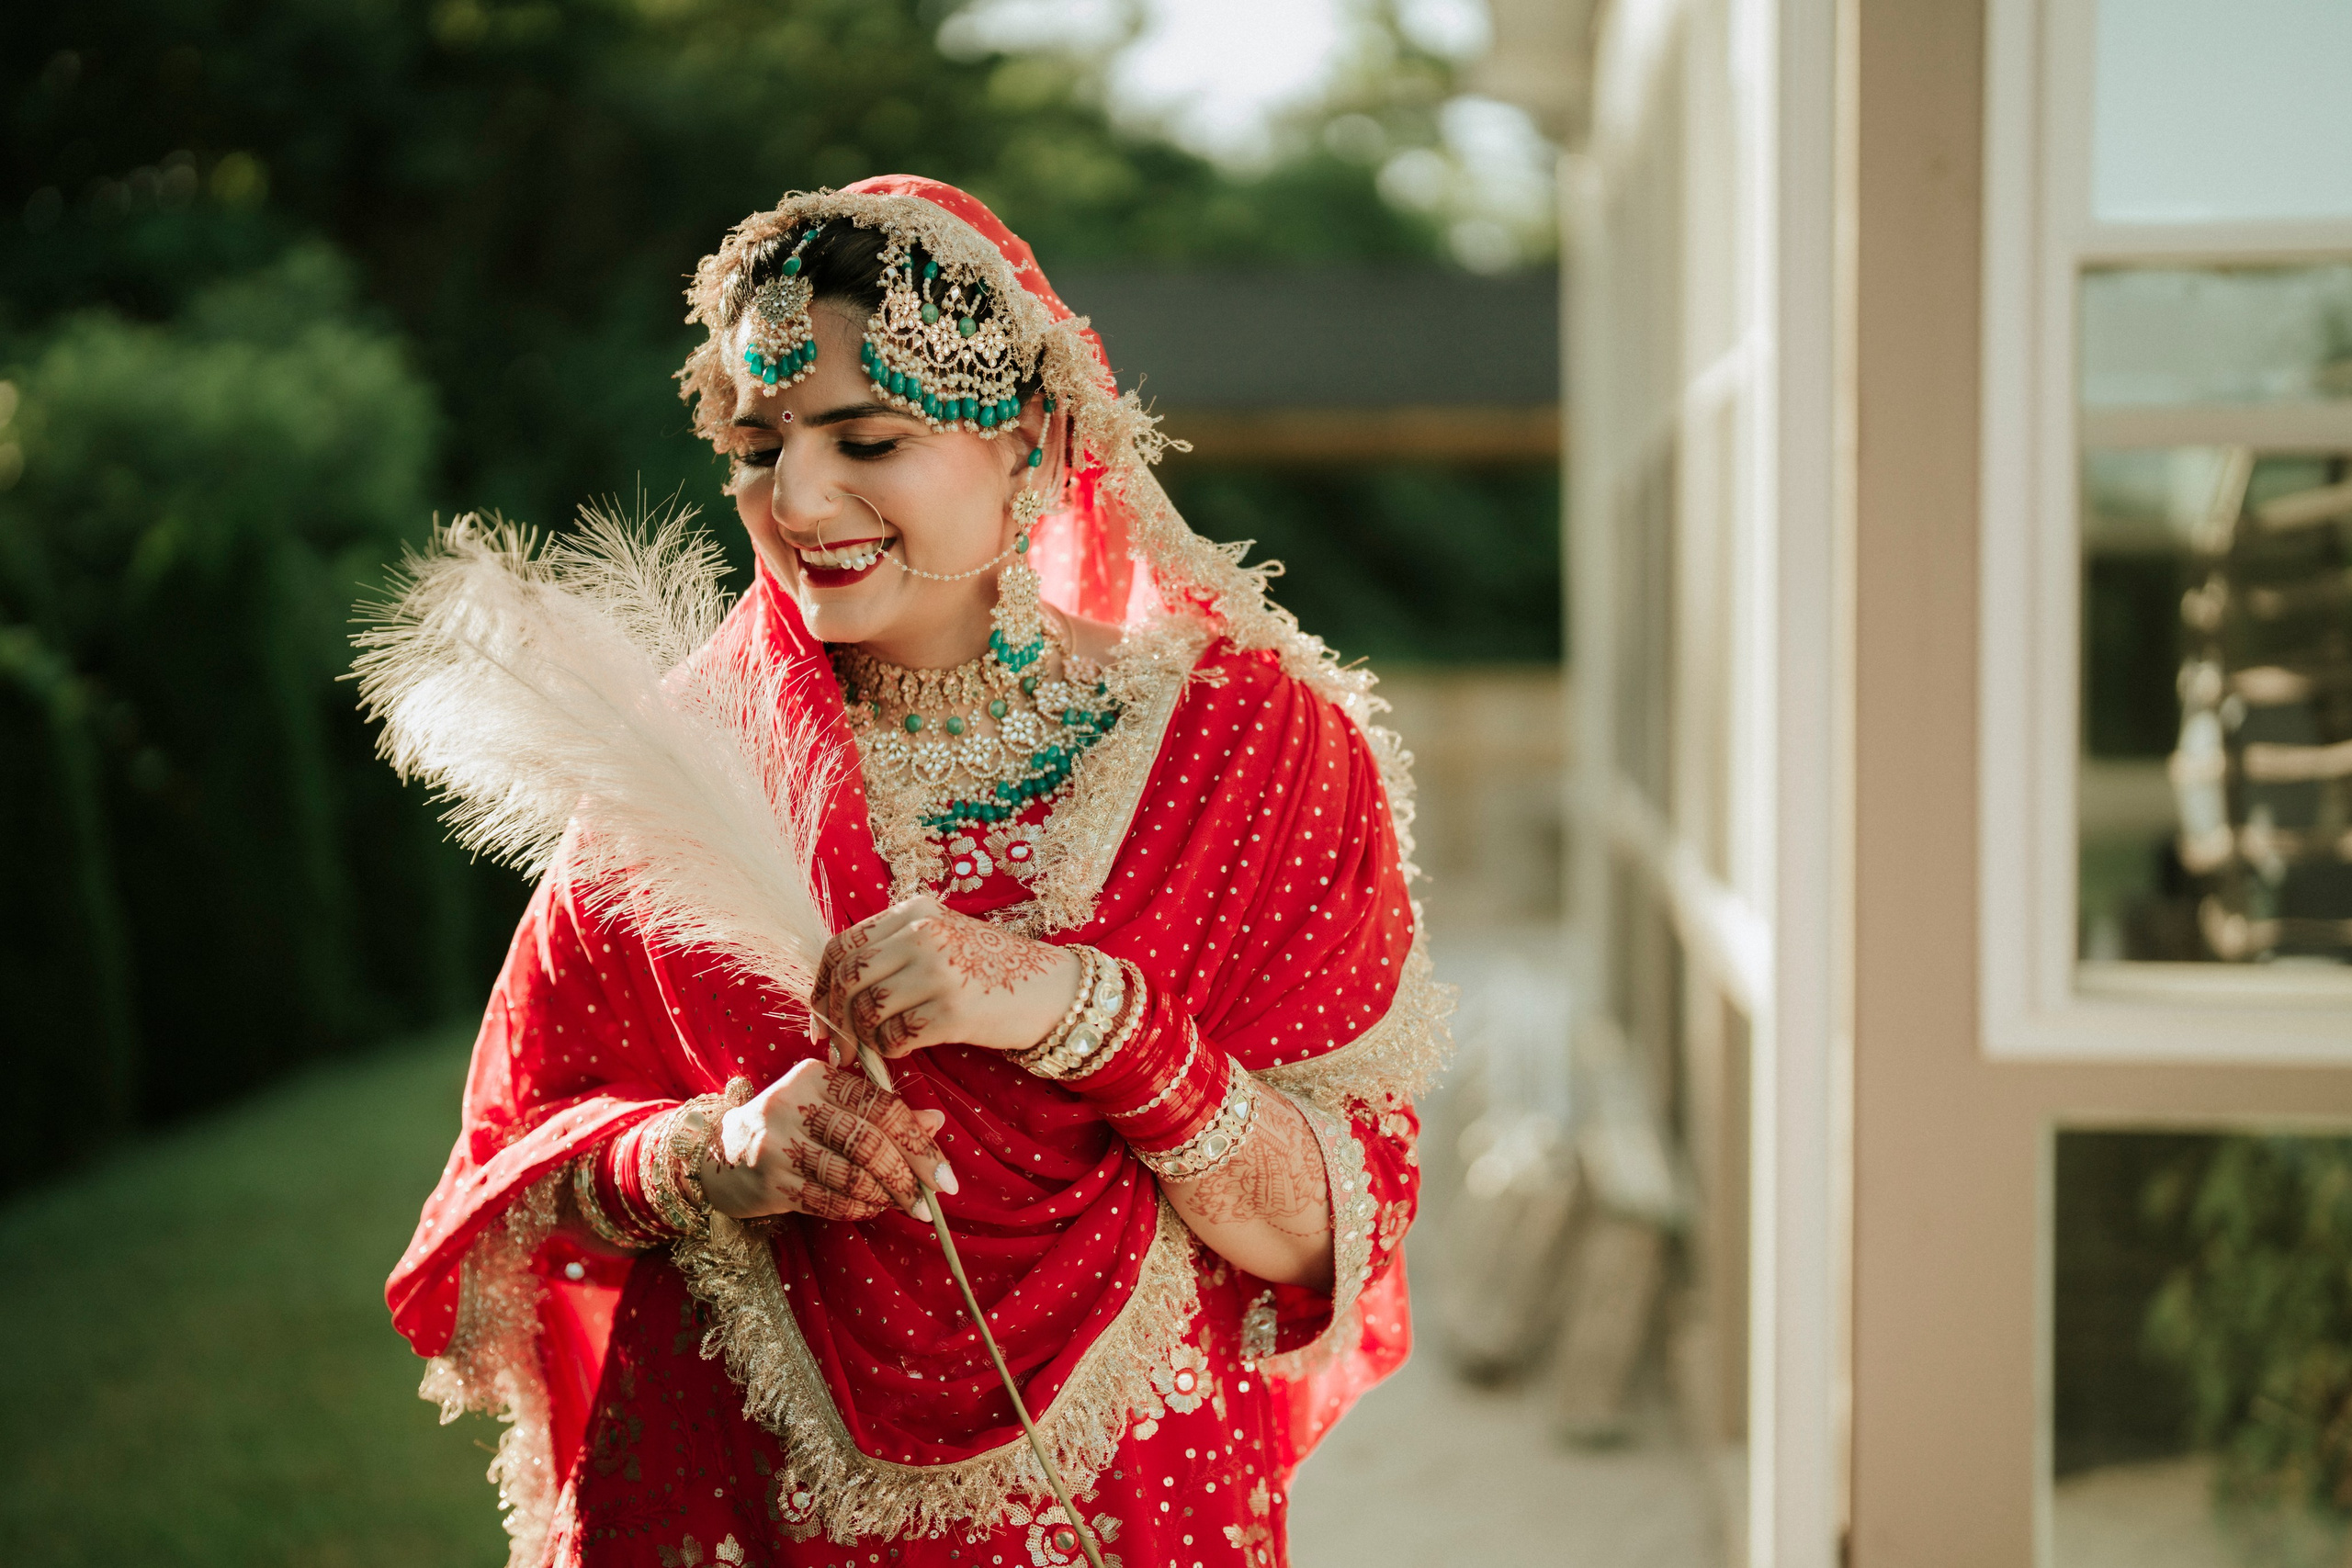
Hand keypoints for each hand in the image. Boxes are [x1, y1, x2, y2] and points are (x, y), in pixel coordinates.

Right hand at [700, 1058, 957, 1222]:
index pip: (880, 1106)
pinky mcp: (770, 1180)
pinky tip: (870, 1209)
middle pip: (868, 1143)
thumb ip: (880, 1110)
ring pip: (850, 1175)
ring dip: (883, 1196)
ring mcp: (778, 1144)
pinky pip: (827, 1200)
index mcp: (816, 1076)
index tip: (944, 1175)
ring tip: (902, 1206)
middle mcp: (794, 1104)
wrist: (719, 1152)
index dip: (918, 1142)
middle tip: (929, 1201)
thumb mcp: (830, 1105)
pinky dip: (856, 1208)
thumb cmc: (790, 1123)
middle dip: (907, 1177)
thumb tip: (935, 1122)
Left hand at [808, 895, 1080, 1060]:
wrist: (1051, 990)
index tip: (821, 1016)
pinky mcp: (954, 1009)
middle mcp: (923, 934)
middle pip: (848, 978)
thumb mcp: (940, 940)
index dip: (822, 986)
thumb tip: (832, 992)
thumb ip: (892, 951)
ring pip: (868, 1010)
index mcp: (914, 912)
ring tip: (878, 1049)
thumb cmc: (988, 971)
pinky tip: (905, 1049)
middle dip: (835, 1019)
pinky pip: (897, 1037)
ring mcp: (939, 970)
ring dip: (866, 1039)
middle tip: (840, 1048)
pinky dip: (892, 1051)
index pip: (841, 946)